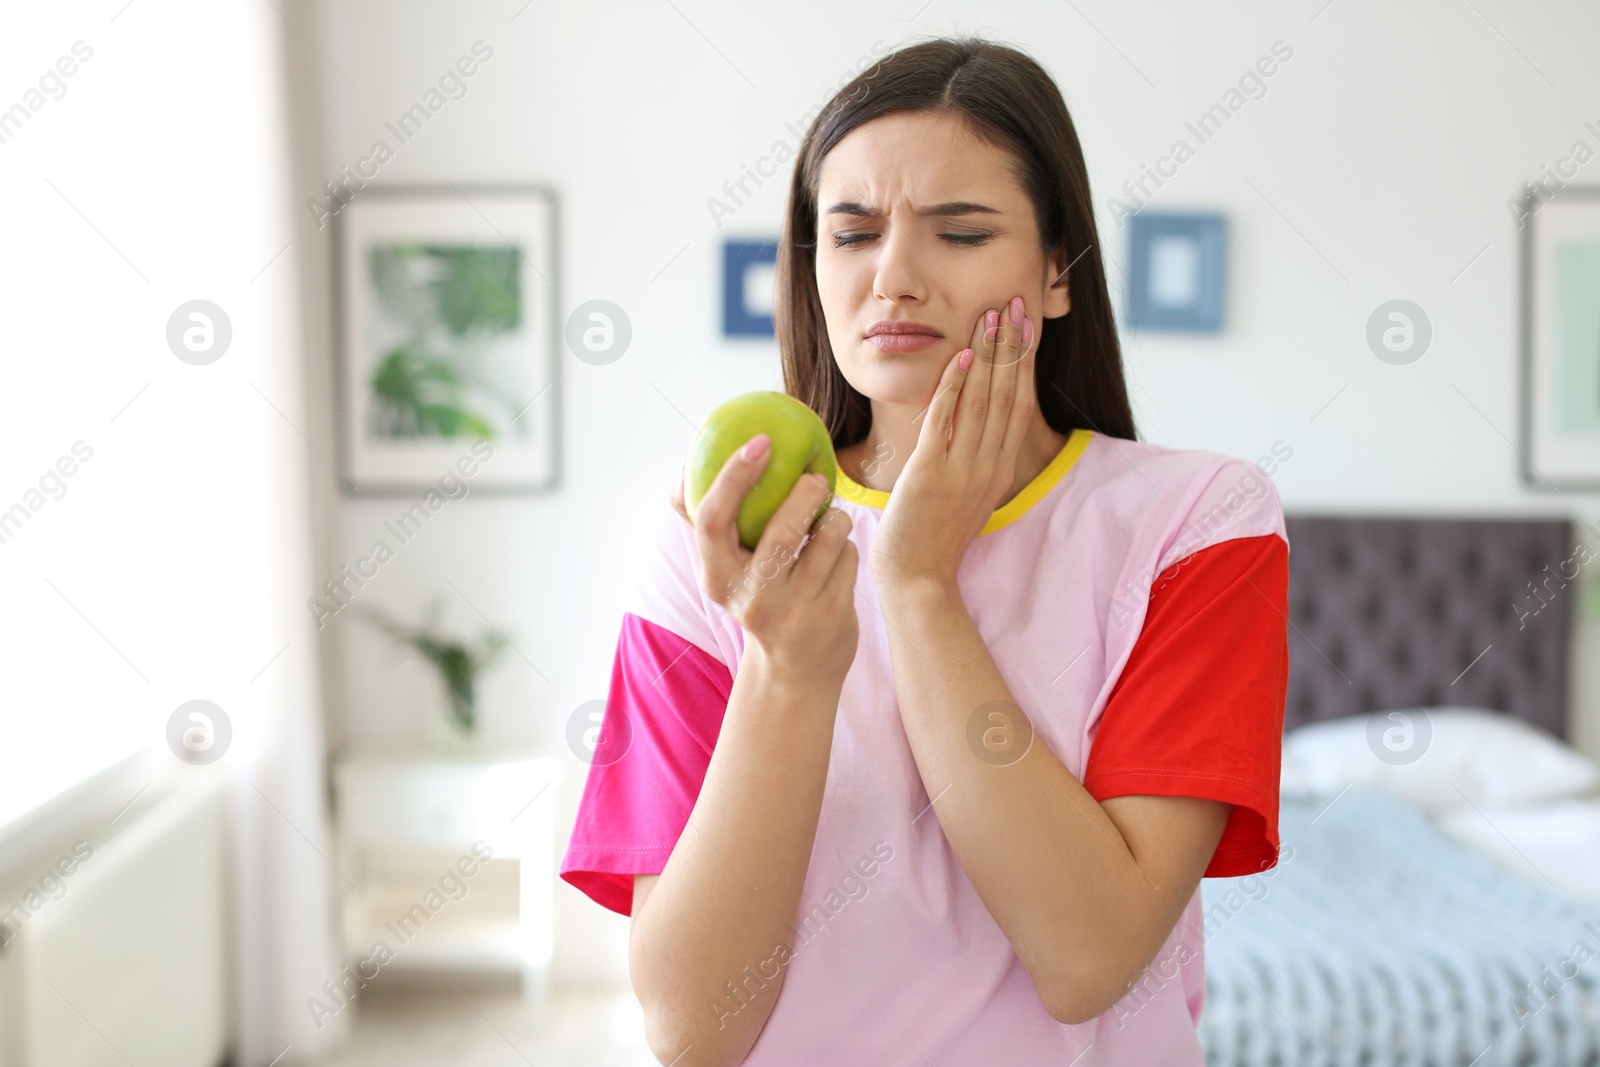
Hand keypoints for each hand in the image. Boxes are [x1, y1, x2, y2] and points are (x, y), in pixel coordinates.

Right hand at [675, 435, 859, 683]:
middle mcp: (752, 597)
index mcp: (717, 578)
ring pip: (827, 538)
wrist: (794, 670)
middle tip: (814, 476)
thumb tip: (685, 461)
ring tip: (829, 518)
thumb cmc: (756, 598)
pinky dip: (847, 545)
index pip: (713, 520)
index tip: (760, 441)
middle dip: (804, 494)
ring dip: (834, 517)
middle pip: (781, 532)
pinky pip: (849, 556)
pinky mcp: (832, 615)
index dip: (733, 476)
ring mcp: (795, 610)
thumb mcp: (725, 570)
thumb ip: (705, 519)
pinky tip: (838, 555)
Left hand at [868, 295, 1035, 588]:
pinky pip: (946, 421)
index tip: (1025, 327)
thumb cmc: (934, 540)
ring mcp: (963, 469)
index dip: (1023, 364)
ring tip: (991, 316)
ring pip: (983, 401)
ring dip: (987, 355)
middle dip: (1012, 346)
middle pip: (1007, 395)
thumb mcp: (967, 496)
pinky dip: (955, 386)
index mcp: (999, 470)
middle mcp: (988, 466)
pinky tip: (959, 356)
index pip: (1018, 405)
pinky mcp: (932, 474)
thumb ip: (974, 462)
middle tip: (1015, 303)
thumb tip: (972, 427)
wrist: (918, 580)